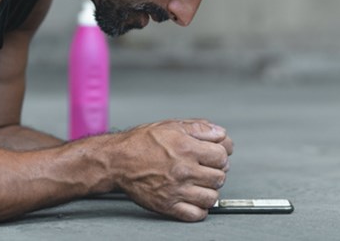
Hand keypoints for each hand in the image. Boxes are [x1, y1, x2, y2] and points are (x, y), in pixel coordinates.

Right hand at [107, 119, 231, 221]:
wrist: (117, 161)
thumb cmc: (141, 142)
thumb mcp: (171, 125)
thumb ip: (199, 128)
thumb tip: (221, 133)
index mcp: (186, 148)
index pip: (222, 156)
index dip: (221, 154)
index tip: (214, 155)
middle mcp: (183, 170)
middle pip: (219, 177)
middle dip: (216, 172)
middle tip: (206, 169)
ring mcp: (176, 190)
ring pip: (211, 197)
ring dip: (209, 191)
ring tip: (200, 184)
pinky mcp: (168, 205)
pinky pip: (196, 214)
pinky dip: (199, 209)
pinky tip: (194, 198)